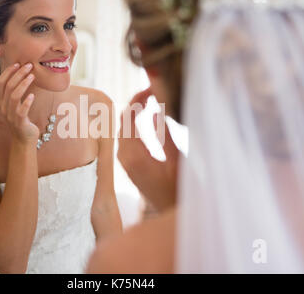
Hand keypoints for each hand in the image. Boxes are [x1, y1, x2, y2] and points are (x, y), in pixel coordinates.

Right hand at [0, 63, 39, 143]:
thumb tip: (23, 74)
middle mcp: (3, 108)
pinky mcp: (19, 123)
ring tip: (32, 76)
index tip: (17, 63)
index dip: (8, 72)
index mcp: (1, 102)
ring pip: (14, 97)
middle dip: (18, 74)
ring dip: (23, 84)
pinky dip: (26, 102)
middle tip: (28, 66)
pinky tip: (32, 96)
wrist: (24, 139)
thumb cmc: (22, 119)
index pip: (0, 83)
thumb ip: (16, 92)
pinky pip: (21, 111)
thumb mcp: (16, 104)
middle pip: (8, 87)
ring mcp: (10, 115)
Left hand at [117, 88, 178, 211]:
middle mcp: (124, 157)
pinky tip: (148, 115)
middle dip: (136, 103)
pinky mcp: (129, 164)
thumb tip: (156, 109)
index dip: (138, 99)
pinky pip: (127, 137)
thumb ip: (165, 134)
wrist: (172, 214)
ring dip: (135, 112)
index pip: (128, 117)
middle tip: (154, 90)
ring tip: (152, 98)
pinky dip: (136, 123)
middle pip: (123, 121)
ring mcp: (125, 161)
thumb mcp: (177, 159)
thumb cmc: (180, 190)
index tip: (153, 88)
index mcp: (133, 155)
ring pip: (124, 128)